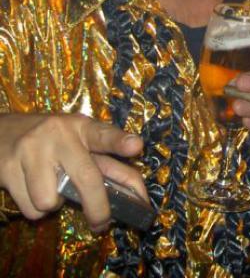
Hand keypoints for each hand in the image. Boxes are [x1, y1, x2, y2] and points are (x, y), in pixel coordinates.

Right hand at [0, 113, 146, 230]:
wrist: (1, 132)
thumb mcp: (79, 141)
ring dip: (54, 205)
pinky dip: (35, 208)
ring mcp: (32, 150)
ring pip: (51, 201)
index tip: (136, 146)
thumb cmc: (52, 140)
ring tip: (50, 187)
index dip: (120, 141)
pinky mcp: (8, 168)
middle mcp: (59, 134)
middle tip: (102, 222)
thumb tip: (133, 192)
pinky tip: (31, 189)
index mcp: (81, 126)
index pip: (103, 134)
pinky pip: (31, 208)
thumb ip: (105, 162)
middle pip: (86, 178)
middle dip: (99, 208)